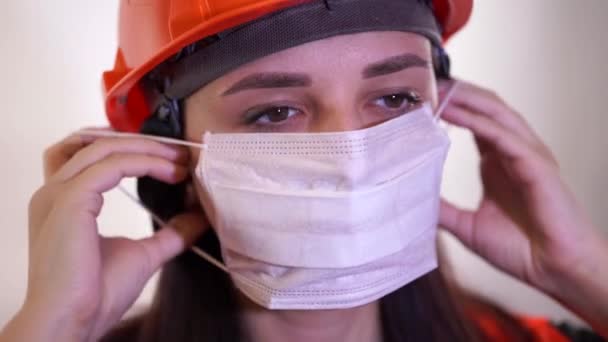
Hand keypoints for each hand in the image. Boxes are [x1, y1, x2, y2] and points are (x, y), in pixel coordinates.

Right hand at [1, 130, 206, 341]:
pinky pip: (112, 165)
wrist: (73, 322)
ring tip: (178, 160)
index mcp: (64, 203)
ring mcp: (58, 193)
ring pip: (104, 147)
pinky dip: (145, 162)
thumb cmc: (97, 294)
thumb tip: (197, 217)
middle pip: (96, 143)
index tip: (171, 159)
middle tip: (179, 153)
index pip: (90, 156)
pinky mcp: (70, 199)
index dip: (131, 150)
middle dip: (142, 142)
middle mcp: (55, 192)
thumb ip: (170, 233)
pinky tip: (171, 173)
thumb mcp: (144, 253)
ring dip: (146, 148)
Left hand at [438, 80, 607, 332]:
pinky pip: (505, 136)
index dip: (450, 107)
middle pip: (486, 108)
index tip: (421, 100)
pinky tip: (456, 113)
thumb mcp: (467, 226)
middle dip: (457, 93)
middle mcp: (513, 152)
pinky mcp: (537, 164)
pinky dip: (479, 122)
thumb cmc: (520, 248)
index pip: (474, 121)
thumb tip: (412, 201)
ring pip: (496, 113)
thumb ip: (443, 210)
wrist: (554, 270)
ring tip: (439, 88)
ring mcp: (527, 155)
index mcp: (499, 161)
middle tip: (426, 83)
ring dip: (467, 99)